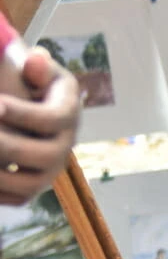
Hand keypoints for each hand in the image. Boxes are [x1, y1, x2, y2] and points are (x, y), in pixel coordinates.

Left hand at [0, 47, 79, 205]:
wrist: (30, 108)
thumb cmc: (28, 83)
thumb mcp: (34, 68)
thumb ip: (34, 65)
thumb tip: (36, 60)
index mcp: (68, 112)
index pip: (53, 119)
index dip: (23, 114)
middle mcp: (66, 145)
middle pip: (45, 155)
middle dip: (6, 146)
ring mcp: (51, 170)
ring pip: (31, 184)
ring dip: (0, 176)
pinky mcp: (34, 187)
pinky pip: (17, 198)